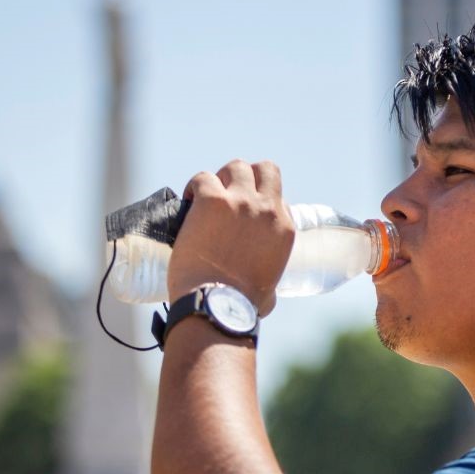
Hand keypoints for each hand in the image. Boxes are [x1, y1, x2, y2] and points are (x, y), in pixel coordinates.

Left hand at [166, 159, 293, 316]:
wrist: (216, 304)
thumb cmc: (240, 306)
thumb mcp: (269, 290)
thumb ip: (269, 281)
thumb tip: (263, 292)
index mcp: (284, 229)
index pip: (279, 199)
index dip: (261, 204)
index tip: (246, 215)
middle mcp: (266, 209)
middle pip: (265, 170)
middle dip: (247, 177)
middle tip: (229, 194)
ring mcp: (239, 202)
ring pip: (236, 166)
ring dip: (222, 178)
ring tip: (208, 195)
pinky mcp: (211, 201)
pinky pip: (203, 178)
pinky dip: (195, 186)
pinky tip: (190, 201)